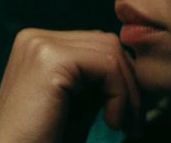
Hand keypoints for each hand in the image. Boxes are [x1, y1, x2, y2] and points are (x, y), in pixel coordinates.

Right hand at [0, 28, 141, 141]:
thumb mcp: (78, 102)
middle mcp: (35, 37)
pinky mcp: (51, 60)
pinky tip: (112, 123)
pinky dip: (119, 96)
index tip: (131, 113)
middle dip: (128, 83)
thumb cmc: (45, 139)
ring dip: (127, 92)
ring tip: (124, 125)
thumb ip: (98, 79)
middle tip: (134, 122)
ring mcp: (40, 45)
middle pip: (106, 44)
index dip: (121, 77)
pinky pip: (107, 67)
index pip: (96, 44)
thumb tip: (132, 67)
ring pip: (111, 53)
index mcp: (37, 43)